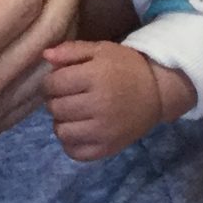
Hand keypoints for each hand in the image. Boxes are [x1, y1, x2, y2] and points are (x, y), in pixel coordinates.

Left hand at [44, 39, 192, 161]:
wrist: (156, 92)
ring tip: (74, 113)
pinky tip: (79, 129)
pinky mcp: (107, 148)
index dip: (50, 81)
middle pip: (55, 108)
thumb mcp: (101, 50)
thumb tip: (45, 56)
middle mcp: (99, 105)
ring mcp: (103, 130)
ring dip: (62, 121)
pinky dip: (71, 142)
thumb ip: (71, 51)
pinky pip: (74, 152)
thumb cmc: (126, 67)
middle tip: (68, 96)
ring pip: (61, 131)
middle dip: (56, 100)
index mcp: (96, 76)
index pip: (53, 84)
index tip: (60, 81)